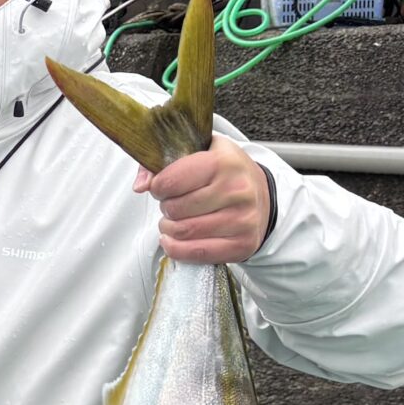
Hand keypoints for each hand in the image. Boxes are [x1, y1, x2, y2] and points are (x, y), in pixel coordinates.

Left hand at [136, 139, 271, 264]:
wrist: (262, 194)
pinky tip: (173, 239)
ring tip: (173, 220)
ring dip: (168, 228)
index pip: (171, 180)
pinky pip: (196, 253)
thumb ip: (163, 161)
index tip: (161, 187)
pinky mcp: (241, 245)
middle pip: (175, 209)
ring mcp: (242, 220)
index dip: (158, 187)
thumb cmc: (226, 171)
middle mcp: (236, 191)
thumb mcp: (200, 151)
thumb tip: (141, 185)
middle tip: (172, 204)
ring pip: (183, 232)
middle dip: (165, 208)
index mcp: (224, 163)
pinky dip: (176, 249)